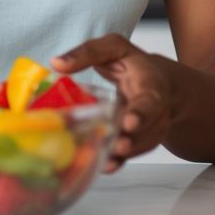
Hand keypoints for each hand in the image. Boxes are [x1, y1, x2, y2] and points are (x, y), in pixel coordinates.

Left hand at [51, 34, 179, 173]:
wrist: (158, 82)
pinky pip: (132, 154)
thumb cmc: (132, 63)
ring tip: (106, 159)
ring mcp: (150, 128)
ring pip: (141, 145)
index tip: (129, 122)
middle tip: (117, 146)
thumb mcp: (113, 47)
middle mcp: (155, 110)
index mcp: (150, 84)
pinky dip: (119, 161)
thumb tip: (56, 63)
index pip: (150, 99)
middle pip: (148, 128)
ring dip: (124, 153)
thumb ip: (88, 52)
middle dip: (133, 139)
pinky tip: (105, 166)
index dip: (141, 112)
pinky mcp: (140, 141)